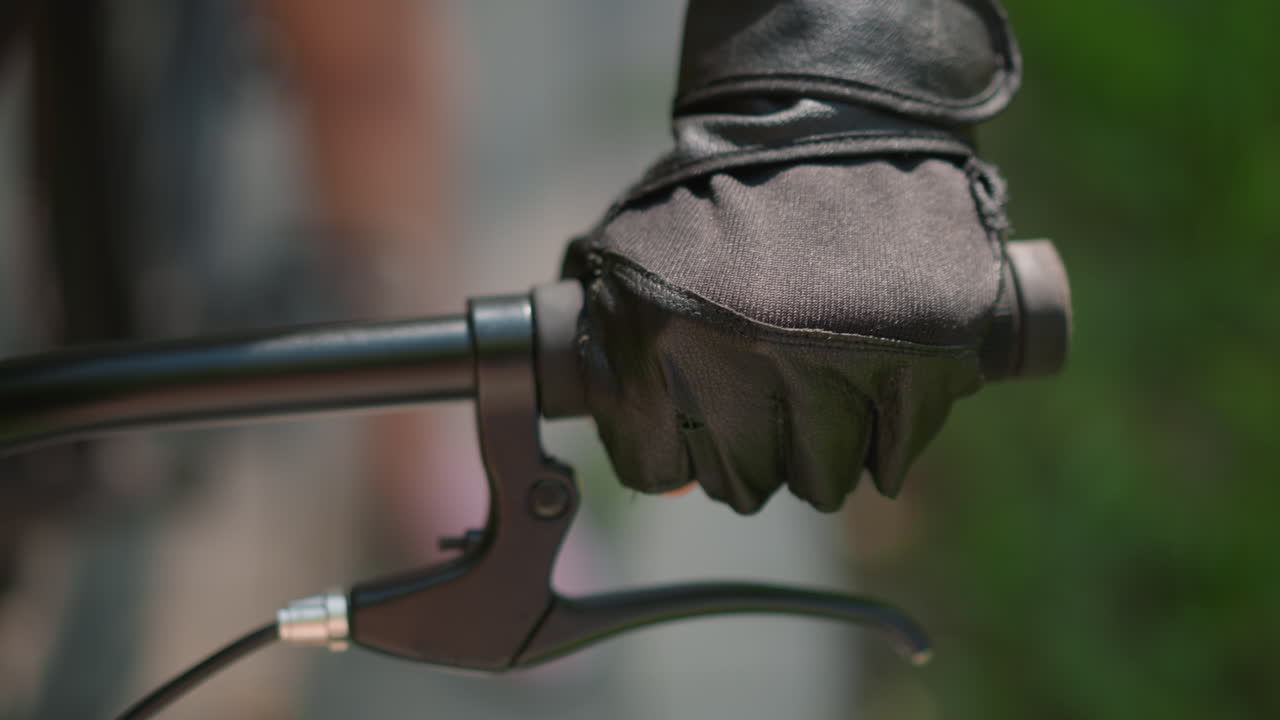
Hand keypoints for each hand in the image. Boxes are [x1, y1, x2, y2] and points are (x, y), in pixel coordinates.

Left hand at [563, 0, 1023, 513]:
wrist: (836, 118)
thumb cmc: (720, 194)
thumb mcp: (632, 257)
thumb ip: (615, 357)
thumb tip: (663, 479)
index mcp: (662, 332)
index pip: (655, 465)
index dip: (670, 445)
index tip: (690, 420)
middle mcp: (751, 357)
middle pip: (742, 483)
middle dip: (744, 450)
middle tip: (760, 398)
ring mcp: (846, 362)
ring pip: (822, 481)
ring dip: (816, 447)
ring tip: (818, 385)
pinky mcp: (931, 359)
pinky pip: (895, 454)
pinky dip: (885, 433)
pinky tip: (871, 382)